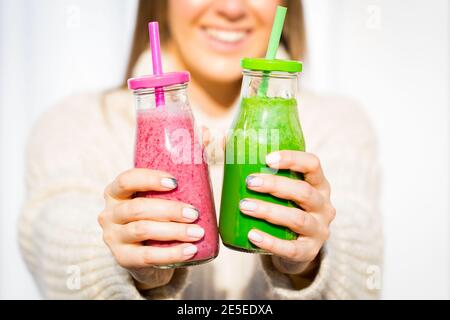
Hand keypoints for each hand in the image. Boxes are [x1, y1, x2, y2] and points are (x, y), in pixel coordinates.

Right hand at [98, 168, 204, 289]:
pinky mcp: (123, 259)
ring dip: (174, 230)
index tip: (175, 182)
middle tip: (194, 213)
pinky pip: (148, 256)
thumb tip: (202, 174)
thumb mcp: (154, 203)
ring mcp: (113, 238)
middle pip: (137, 207)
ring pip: (142, 230)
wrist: (145, 258)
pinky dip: (172, 253)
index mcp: (115, 194)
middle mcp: (109, 214)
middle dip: (169, 209)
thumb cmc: (154, 221)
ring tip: (197, 232)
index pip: (126, 180)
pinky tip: (190, 250)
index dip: (149, 179)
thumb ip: (167, 191)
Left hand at [240, 151, 335, 275]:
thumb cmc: (284, 207)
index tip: (267, 158)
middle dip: (275, 185)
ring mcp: (319, 230)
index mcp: (319, 184)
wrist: (296, 246)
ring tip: (244, 206)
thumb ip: (260, 167)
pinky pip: (292, 248)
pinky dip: (271, 242)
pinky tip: (252, 235)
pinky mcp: (309, 252)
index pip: (313, 164)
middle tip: (249, 182)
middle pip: (304, 192)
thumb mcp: (282, 188)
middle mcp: (324, 205)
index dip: (292, 159)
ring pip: (297, 219)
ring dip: (269, 211)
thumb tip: (223, 139)